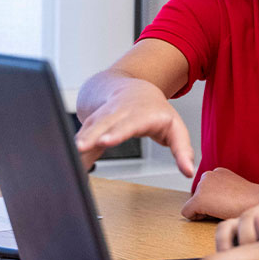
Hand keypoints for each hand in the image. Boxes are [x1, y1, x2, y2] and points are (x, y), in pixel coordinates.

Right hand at [75, 79, 195, 175]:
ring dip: (80, 138)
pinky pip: (84, 130)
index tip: (106, 141)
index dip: (117, 132)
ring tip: (70, 151)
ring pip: (91, 125)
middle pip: (105, 123)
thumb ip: (182, 150)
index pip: (130, 123)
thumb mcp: (175, 128)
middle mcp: (122, 111)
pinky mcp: (94, 119)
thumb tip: (189, 171)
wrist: (136, 88)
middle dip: (92, 135)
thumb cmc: (156, 112)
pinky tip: (68, 155)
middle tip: (80, 147)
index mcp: (143, 114)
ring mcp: (106, 114)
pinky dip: (76, 142)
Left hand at [180, 167, 258, 219]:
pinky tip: (214, 214)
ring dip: (204, 211)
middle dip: (207, 206)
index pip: (205, 191)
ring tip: (222, 210)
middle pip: (197, 198)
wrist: (257, 201)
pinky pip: (187, 213)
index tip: (228, 203)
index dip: (214, 202)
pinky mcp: (199, 199)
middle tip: (226, 207)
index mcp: (217, 172)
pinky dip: (196, 218)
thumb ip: (222, 191)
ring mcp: (202, 186)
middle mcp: (207, 175)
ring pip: (192, 205)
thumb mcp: (235, 189)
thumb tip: (214, 202)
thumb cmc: (251, 200)